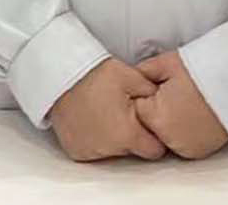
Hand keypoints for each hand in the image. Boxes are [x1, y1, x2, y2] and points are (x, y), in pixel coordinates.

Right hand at [47, 58, 167, 163]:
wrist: (60, 77)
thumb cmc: (94, 75)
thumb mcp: (130, 76)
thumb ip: (152, 92)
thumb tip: (167, 101)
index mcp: (128, 134)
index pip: (154, 150)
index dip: (155, 137)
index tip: (149, 125)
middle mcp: (110, 149)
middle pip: (133, 150)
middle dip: (133, 135)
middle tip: (124, 111)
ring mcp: (91, 152)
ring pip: (113, 151)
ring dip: (113, 138)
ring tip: (106, 112)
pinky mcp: (76, 152)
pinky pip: (93, 151)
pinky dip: (95, 140)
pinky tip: (92, 120)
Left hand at [133, 51, 227, 159]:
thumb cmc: (205, 69)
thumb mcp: (168, 63)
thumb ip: (143, 72)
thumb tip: (131, 77)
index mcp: (157, 116)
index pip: (137, 110)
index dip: (147, 96)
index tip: (161, 87)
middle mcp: (168, 138)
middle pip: (149, 126)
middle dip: (156, 111)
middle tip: (176, 94)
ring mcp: (185, 147)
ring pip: (164, 137)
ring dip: (168, 124)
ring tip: (187, 104)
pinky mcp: (198, 152)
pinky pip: (181, 144)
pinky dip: (183, 134)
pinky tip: (194, 116)